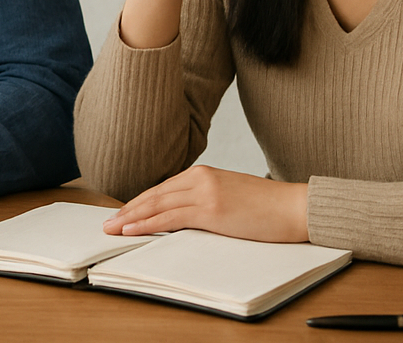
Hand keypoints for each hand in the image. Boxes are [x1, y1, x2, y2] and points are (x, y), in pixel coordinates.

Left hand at [102, 165, 307, 242]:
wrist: (295, 207)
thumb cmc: (268, 206)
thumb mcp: (230, 195)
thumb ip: (206, 199)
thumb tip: (185, 214)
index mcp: (203, 173)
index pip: (161, 188)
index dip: (139, 201)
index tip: (122, 212)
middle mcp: (199, 178)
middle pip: (154, 195)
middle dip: (128, 209)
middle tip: (107, 222)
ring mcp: (204, 193)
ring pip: (157, 205)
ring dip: (130, 218)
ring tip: (111, 228)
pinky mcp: (211, 210)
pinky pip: (170, 217)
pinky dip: (147, 224)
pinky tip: (132, 230)